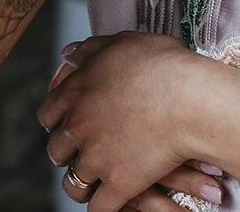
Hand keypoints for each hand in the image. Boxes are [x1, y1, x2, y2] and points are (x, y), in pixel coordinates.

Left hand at [38, 32, 221, 211]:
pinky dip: (102, 208)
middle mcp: (79, 126)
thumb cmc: (163, 66)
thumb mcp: (121, 44)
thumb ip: (90, 50)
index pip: (48, 115)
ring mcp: (96, 158)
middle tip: (82, 152)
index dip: (57, 122)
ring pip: (73, 183)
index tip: (67, 125)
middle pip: (56, 150)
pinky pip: (98, 209)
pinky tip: (110, 203)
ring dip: (81, 184)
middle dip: (67, 153)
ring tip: (92, 183)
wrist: (191, 98)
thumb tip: (67, 54)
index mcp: (75, 92)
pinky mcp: (118, 184)